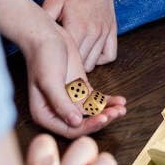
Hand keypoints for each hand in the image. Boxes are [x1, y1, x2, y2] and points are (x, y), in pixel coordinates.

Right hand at [20, 16, 127, 138]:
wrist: (46, 35)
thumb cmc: (43, 57)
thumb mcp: (50, 81)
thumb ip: (60, 103)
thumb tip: (75, 122)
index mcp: (44, 114)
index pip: (69, 129)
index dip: (87, 126)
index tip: (103, 118)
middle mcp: (58, 111)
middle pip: (83, 123)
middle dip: (101, 119)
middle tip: (116, 113)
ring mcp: (70, 100)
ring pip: (91, 113)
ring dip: (107, 111)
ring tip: (121, 108)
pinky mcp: (79, 89)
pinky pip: (95, 100)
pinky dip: (107, 101)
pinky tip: (120, 100)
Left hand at [43, 0, 117, 70]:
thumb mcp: (51, 1)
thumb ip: (44, 24)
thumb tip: (33, 43)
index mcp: (77, 26)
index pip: (68, 61)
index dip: (57, 68)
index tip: (48, 69)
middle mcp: (94, 31)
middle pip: (81, 66)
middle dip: (68, 69)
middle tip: (56, 67)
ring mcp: (105, 30)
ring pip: (95, 63)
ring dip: (82, 64)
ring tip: (70, 61)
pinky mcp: (113, 27)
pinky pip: (110, 55)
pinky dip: (100, 58)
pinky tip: (87, 51)